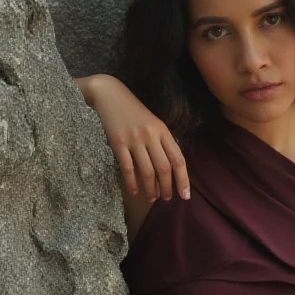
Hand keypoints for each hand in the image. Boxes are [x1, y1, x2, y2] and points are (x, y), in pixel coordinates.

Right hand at [75, 74, 190, 202]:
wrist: (109, 95)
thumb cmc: (133, 111)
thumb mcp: (154, 123)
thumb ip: (164, 141)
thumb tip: (174, 165)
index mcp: (163, 131)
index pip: (178, 159)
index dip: (183, 179)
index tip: (185, 195)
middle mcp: (151, 135)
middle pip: (164, 168)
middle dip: (167, 187)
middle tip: (167, 198)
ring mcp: (134, 139)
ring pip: (147, 171)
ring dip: (151, 189)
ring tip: (152, 198)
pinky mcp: (118, 143)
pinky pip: (128, 168)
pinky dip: (132, 183)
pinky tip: (134, 191)